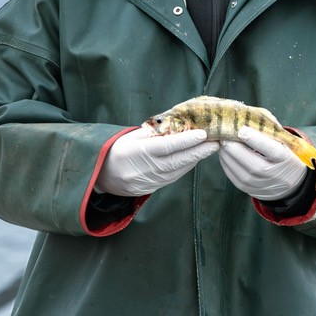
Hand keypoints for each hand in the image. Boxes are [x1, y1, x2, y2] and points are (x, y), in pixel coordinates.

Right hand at [96, 127, 218, 196]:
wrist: (99, 175)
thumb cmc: (115, 149)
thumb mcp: (131, 136)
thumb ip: (154, 133)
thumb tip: (178, 126)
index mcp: (138, 152)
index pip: (167, 146)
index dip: (186, 141)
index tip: (203, 134)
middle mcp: (145, 169)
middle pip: (178, 160)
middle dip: (199, 151)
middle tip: (216, 142)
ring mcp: (149, 181)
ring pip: (178, 170)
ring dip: (195, 159)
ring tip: (209, 148)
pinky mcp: (151, 189)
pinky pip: (172, 178)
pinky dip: (185, 167)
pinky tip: (194, 159)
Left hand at [218, 127, 310, 201]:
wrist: (290, 184)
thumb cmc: (286, 156)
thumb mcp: (287, 144)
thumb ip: (271, 132)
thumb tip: (248, 119)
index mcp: (282, 157)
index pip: (268, 148)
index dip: (253, 138)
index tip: (242, 129)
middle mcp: (268, 172)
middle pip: (244, 157)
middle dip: (231, 143)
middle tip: (224, 131)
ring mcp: (255, 181)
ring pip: (233, 164)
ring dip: (224, 150)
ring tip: (222, 139)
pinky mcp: (245, 187)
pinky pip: (229, 171)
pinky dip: (224, 159)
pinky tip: (225, 150)